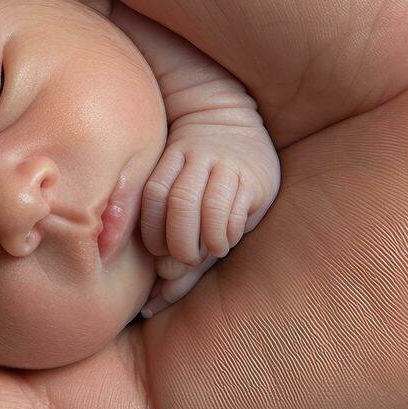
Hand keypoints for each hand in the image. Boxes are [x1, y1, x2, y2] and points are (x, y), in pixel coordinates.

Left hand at [140, 116, 280, 315]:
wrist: (232, 121)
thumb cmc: (196, 169)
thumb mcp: (175, 184)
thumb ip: (161, 226)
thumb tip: (152, 287)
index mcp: (171, 159)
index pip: (154, 196)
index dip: (152, 231)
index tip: (158, 254)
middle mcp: (198, 158)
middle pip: (180, 203)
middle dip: (179, 242)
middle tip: (183, 260)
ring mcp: (228, 165)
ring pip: (210, 207)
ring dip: (206, 241)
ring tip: (207, 252)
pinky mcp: (255, 177)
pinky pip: (238, 210)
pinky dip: (228, 233)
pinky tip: (225, 241)